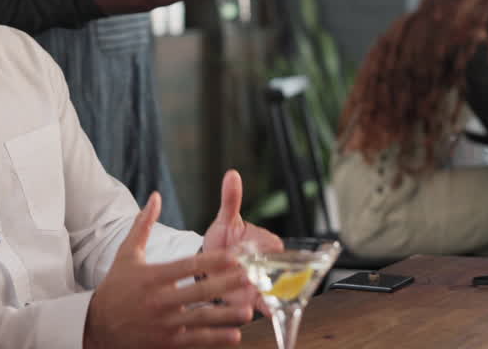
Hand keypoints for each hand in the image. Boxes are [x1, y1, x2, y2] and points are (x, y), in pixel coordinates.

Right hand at [84, 193, 253, 348]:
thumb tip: (155, 196)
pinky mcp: (165, 343)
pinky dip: (214, 339)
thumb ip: (143, 225)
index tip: (233, 256)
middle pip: (199, 292)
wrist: (95, 326)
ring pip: (200, 319)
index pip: (187, 266)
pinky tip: (234, 335)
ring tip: (248, 310)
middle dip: (226, 284)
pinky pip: (194, 341)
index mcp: (152, 277)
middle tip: (250, 278)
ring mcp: (163, 324)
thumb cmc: (115, 287)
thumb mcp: (126, 254)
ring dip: (226, 315)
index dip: (211, 262)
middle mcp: (159, 301)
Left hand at [202, 170, 282, 315]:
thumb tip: (232, 174)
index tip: (253, 250)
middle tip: (254, 274)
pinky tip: (267, 313)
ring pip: (274, 289)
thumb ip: (231, 200)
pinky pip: (266, 306)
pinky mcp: (254, 301)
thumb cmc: (222, 240)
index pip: (273, 245)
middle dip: (267, 273)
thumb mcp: (225, 220)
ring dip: (269, 293)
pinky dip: (269, 310)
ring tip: (259, 296)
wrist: (209, 266)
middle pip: (277, 270)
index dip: (265, 248)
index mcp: (266, 242)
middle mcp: (269, 264)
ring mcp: (263, 283)